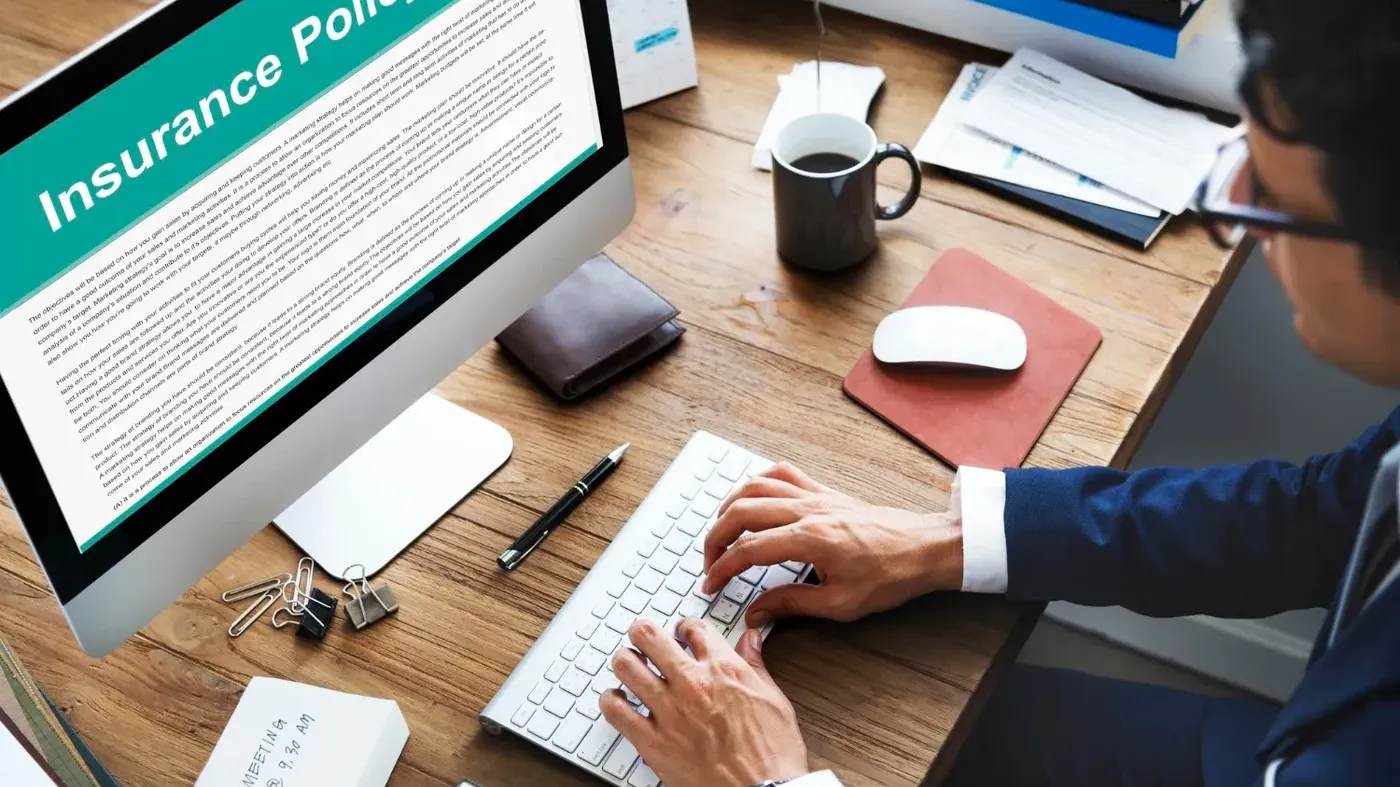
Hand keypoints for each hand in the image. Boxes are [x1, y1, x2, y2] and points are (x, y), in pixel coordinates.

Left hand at [601, 619, 808, 786]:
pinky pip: (616, 711)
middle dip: (643, 632)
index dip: (684, 627)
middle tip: (644, 639)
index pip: (693, 628)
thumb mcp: (774, 699)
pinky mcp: (653, 742)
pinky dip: (611, 701)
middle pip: (649, 636)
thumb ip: (755, 665)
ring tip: (631, 668)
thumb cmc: (772, 754)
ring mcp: (669, 712)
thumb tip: (749, 641)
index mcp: (724, 670)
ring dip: (626, 662)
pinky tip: (618, 701)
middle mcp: (692, 684)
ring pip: (626, 666)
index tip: (681, 633)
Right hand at [702, 462, 962, 626]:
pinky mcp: (826, 492)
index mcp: (810, 539)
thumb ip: (792, 604)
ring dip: (730, 507)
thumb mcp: (841, 604)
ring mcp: (816, 496)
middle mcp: (809, 510)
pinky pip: (783, 473)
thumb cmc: (891, 576)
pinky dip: (759, 481)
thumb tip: (757, 612)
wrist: (926, 548)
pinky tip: (751, 497)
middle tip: (709, 562)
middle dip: (715, 537)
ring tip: (721, 532)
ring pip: (756, 487)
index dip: (722, 569)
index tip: (711, 585)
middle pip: (742, 512)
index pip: (749, 550)